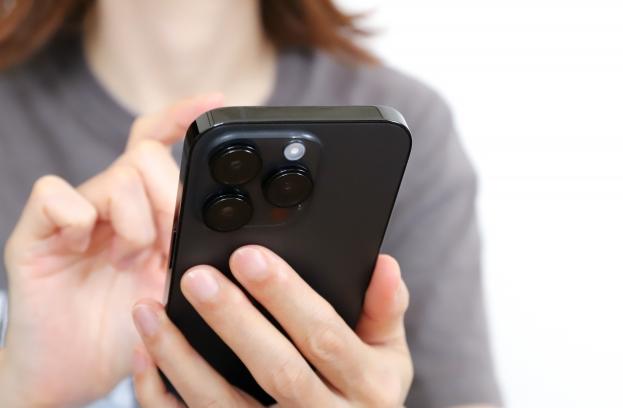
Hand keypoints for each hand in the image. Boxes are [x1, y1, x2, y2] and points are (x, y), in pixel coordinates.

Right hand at [0, 95, 221, 406]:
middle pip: (143, 157)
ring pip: (114, 177)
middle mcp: (109, 208)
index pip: (158, 148)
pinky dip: (78, 216)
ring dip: (137, 219)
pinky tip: (84, 244)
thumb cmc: (127, 333)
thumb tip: (214, 217)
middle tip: (166, 240)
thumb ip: (187, 246)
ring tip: (133, 257)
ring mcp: (72, 219)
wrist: (75, 376)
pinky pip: (56, 195)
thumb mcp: (173, 287)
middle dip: (167, 194)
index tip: (217, 100)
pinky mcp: (35, 235)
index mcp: (143, 215)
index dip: (184, 118)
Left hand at [132, 245, 412, 406]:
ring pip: (223, 404)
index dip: (286, 297)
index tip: (249, 256)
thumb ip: (385, 311)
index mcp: (366, 386)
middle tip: (196, 277)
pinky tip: (145, 356)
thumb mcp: (388, 357)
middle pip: (276, 370)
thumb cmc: (365, 396)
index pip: (324, 337)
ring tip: (150, 311)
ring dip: (181, 357)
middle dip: (234, 322)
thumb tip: (384, 264)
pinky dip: (163, 395)